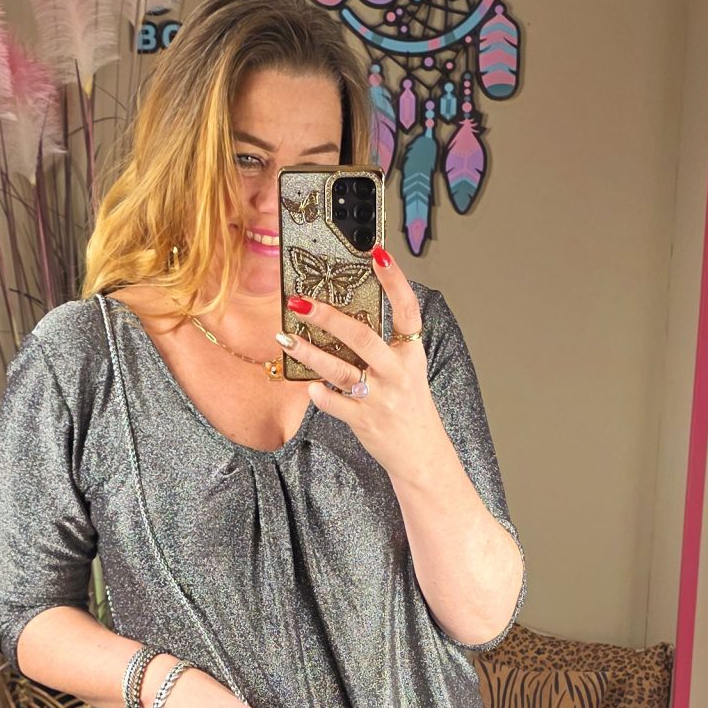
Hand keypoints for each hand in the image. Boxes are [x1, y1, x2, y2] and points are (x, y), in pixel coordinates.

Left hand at [278, 245, 443, 479]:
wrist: (421, 454)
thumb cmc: (409, 406)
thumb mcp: (407, 370)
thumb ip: (382, 347)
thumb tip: (343, 317)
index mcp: (411, 353)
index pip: (407, 310)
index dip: (394, 280)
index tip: (377, 254)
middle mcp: (397, 372)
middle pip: (362, 337)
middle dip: (328, 317)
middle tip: (300, 302)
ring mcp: (380, 397)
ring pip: (339, 369)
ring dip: (309, 353)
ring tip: (285, 338)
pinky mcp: (364, 419)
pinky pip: (334, 402)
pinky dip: (319, 394)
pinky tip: (308, 386)